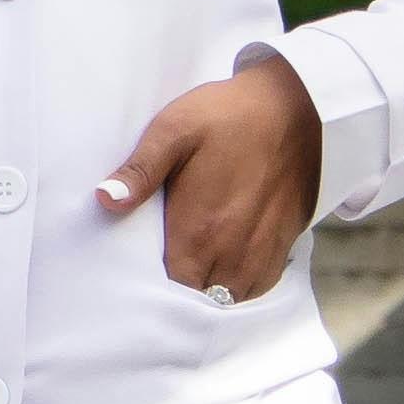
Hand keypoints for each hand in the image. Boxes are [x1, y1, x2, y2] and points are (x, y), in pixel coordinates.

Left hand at [97, 57, 322, 298]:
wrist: (297, 105)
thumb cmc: (229, 116)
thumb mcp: (174, 130)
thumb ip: (140, 170)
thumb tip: (105, 200)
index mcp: (198, 233)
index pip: (170, 290)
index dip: (153, 288)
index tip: (142, 273)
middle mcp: (231, 253)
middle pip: (199, 298)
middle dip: (181, 292)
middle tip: (165, 268)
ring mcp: (261, 252)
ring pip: (230, 298)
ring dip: (211, 289)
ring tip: (195, 270)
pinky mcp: (284, 244)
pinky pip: (258, 286)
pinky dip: (240, 284)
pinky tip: (225, 264)